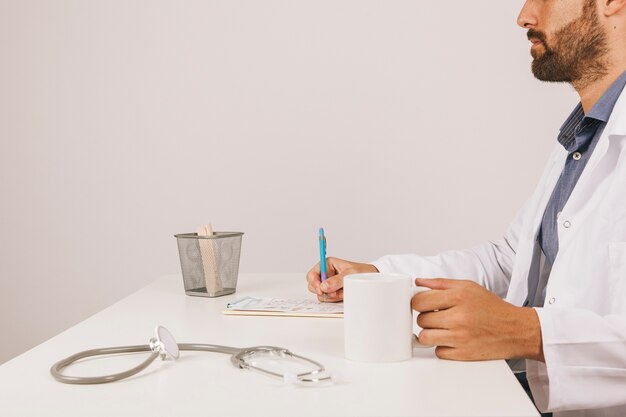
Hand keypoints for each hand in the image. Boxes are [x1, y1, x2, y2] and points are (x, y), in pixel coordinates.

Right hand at [306, 257, 377, 301]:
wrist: (371, 278)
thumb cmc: (362, 271)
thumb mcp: (350, 274)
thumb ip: (337, 280)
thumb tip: (323, 287)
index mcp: (327, 264)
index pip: (312, 274)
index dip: (314, 282)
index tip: (320, 289)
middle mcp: (326, 274)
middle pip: (313, 285)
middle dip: (323, 291)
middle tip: (334, 293)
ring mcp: (328, 284)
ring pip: (320, 294)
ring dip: (331, 296)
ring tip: (343, 292)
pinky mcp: (332, 292)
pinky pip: (327, 299)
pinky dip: (335, 299)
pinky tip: (343, 294)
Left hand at [412, 278, 543, 361]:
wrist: (516, 330)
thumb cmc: (492, 308)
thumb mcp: (468, 287)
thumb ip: (441, 284)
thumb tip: (418, 283)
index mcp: (458, 297)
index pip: (419, 301)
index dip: (418, 303)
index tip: (422, 305)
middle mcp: (459, 317)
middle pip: (421, 320)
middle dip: (426, 318)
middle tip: (438, 317)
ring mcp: (461, 337)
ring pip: (426, 338)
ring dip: (431, 334)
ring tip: (442, 329)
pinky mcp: (463, 354)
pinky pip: (438, 352)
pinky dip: (442, 347)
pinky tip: (452, 340)